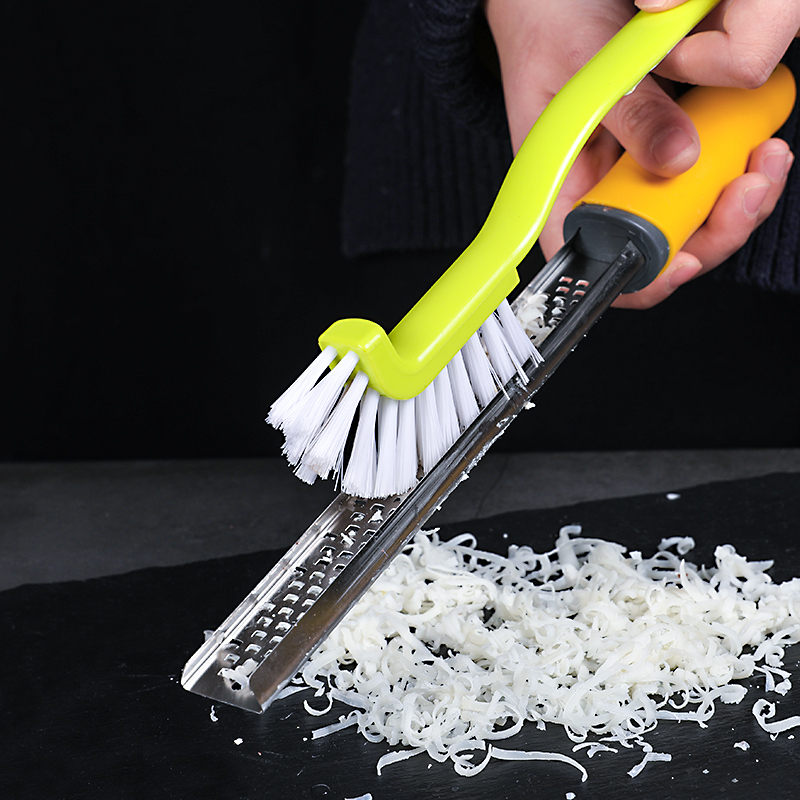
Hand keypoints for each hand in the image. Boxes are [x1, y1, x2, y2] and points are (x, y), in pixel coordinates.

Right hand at [484, 0, 794, 308]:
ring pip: (688, 217)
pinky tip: (754, 140)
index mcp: (561, 190)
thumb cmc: (546, 29)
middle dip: (712, 232)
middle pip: (656, 248)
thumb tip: (680, 159)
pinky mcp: (664, 145)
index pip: (592, 262)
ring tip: (764, 157)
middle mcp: (599, 190)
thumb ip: (631, 116)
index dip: (638, 277)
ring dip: (736, 200)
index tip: (684, 260)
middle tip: (749, 189)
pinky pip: (703, 175)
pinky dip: (735, 165)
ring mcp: (633, 171)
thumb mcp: (587, 71)